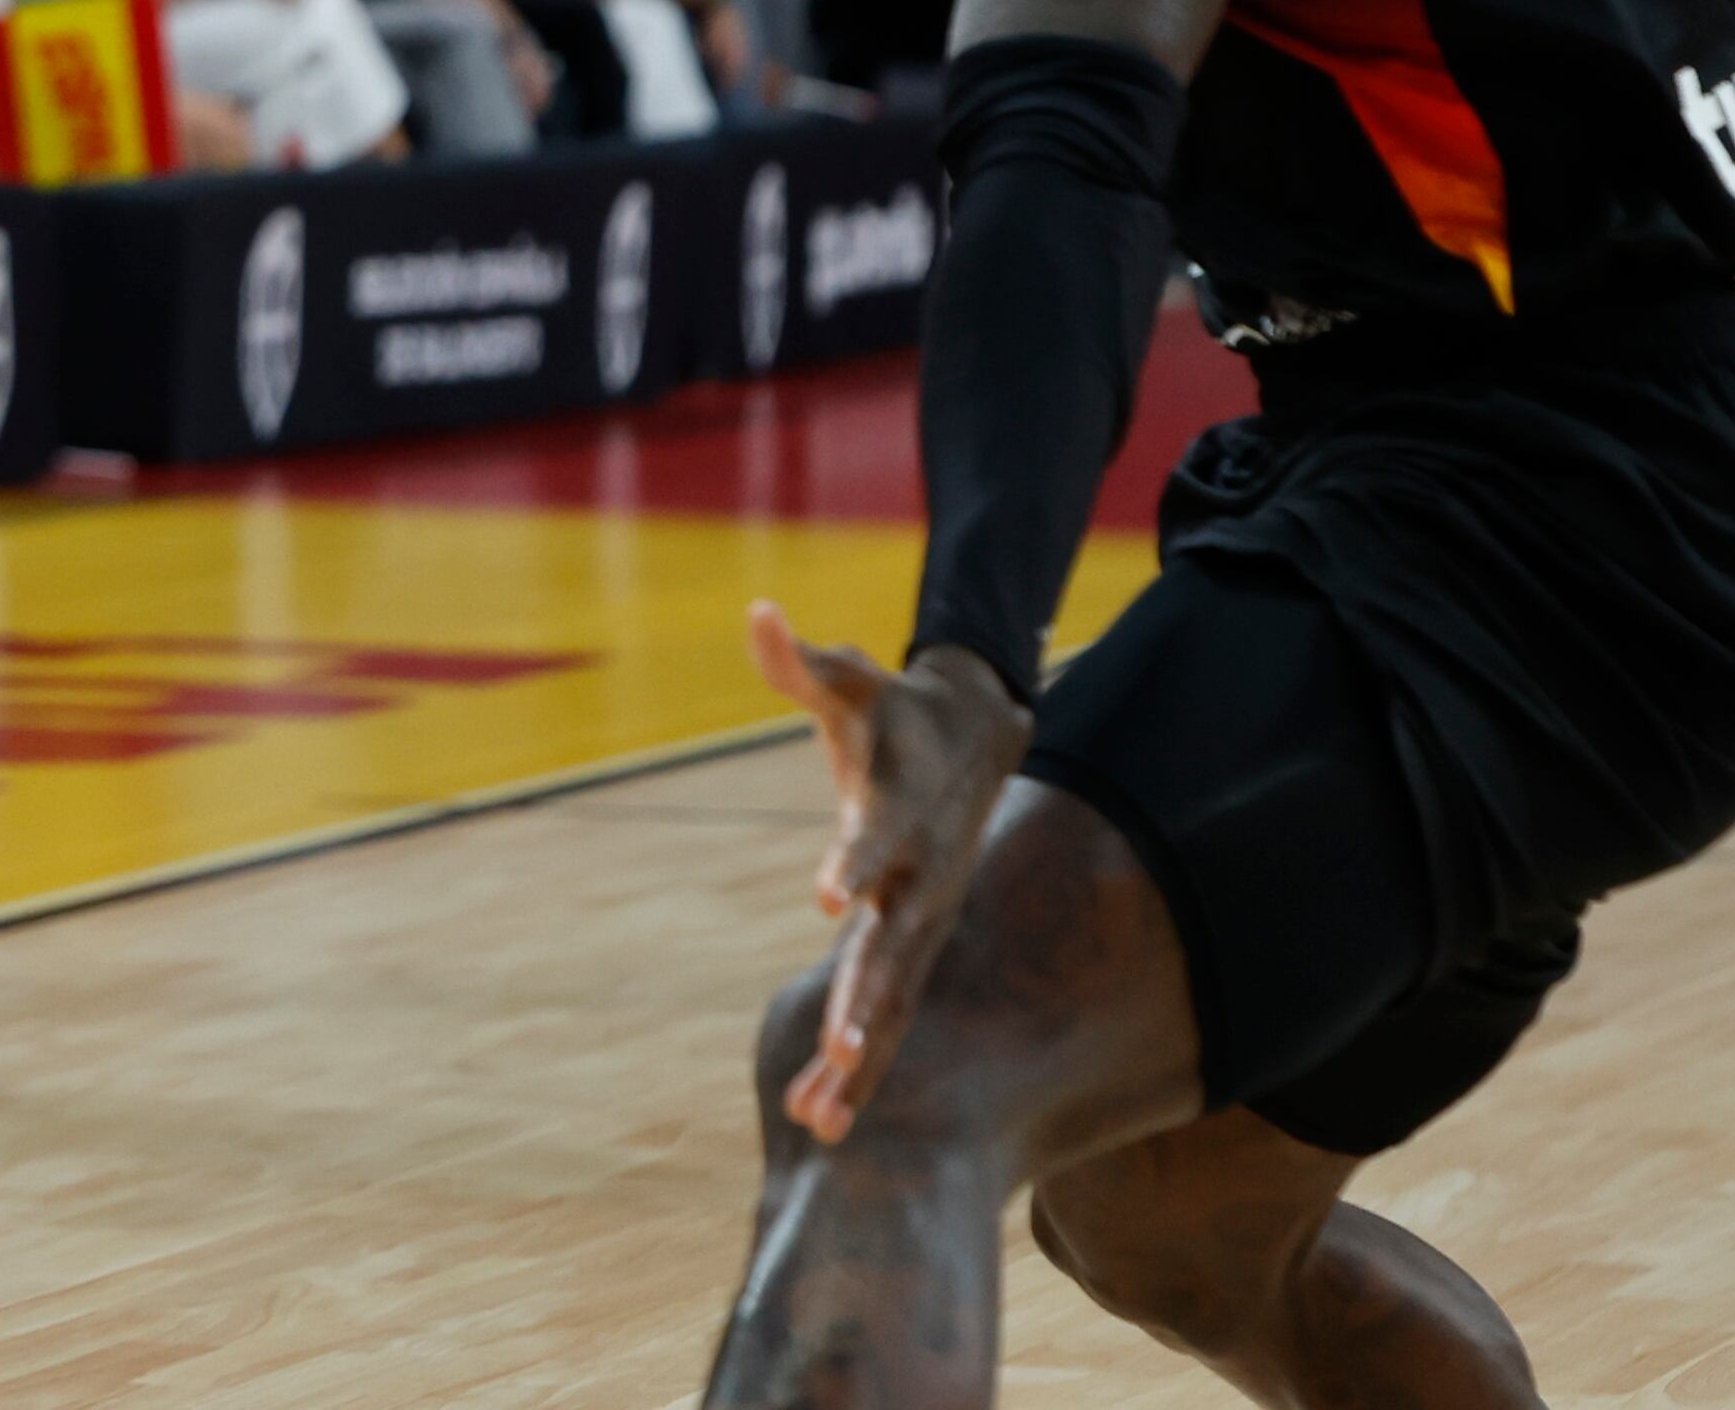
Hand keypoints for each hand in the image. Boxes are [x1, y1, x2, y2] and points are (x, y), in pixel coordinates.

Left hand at [747, 605, 1031, 1143]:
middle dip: (865, 999)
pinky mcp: (911, 945)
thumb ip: (798, 658)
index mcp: (898, 810)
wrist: (977, 735)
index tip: (825, 895)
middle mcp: (918, 877)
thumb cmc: (892, 707)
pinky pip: (884, 1013)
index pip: (874, 838)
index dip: (851, 861)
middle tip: (839, 1049)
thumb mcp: (847, 678)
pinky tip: (817, 1117)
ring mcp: (920, 919)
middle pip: (890, 946)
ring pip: (889, 1002)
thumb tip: (757, 612)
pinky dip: (856, 1064)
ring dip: (857, 1060)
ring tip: (818, 1122)